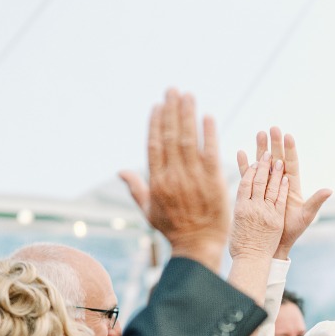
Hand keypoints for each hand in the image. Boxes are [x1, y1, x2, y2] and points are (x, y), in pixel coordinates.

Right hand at [119, 89, 229, 270]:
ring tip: (188, 95)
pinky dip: (210, 133)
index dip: (155, 123)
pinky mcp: (214, 181)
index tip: (157, 106)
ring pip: (189, 140)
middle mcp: (173, 176)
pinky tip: (208, 117)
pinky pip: (211, 152)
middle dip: (171, 111)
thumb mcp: (149, 211)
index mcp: (157, 182)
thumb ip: (136, 188)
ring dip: (188, 115)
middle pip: (171, 137)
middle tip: (173, 90)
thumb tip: (120, 171)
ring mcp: (194, 178)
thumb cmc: (172, 230)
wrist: (198, 245)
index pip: (154, 145)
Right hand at [237, 126, 330, 258]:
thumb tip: (329, 190)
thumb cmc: (293, 230)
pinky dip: (245, 165)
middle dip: (275, 144)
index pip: (291, 164)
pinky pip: (248, 176)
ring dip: (260, 149)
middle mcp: (279, 182)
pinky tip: (241, 153)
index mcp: (292, 186)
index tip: (288, 136)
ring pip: (263, 164)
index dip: (290, 150)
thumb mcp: (306, 216)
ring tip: (258, 133)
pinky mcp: (255, 192)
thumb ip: (316, 202)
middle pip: (277, 159)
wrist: (276, 243)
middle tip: (272, 128)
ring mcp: (266, 186)